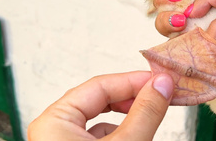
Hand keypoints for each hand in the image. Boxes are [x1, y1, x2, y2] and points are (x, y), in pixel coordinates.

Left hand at [28, 71, 173, 139]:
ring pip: (101, 121)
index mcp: (54, 121)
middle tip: (161, 94)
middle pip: (98, 100)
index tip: (161, 80)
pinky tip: (137, 135)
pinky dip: (121, 134)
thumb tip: (162, 84)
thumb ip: (144, 113)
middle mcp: (54, 131)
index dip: (133, 81)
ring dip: (129, 117)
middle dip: (132, 98)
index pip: (99, 86)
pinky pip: (98, 138)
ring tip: (152, 115)